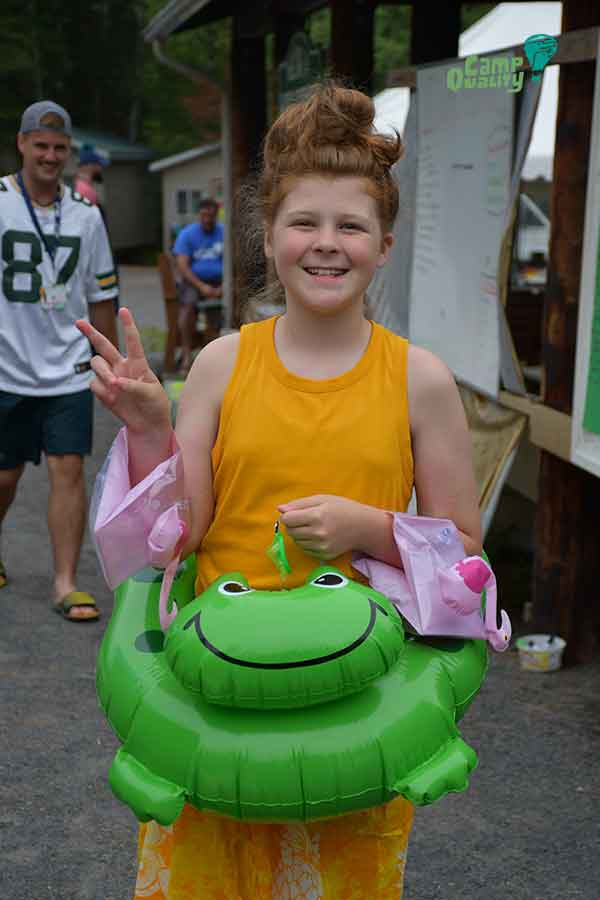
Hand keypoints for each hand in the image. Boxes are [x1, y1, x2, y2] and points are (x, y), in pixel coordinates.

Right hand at [75, 307, 170, 434]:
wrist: (148, 425)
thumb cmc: (155, 406)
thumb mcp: (151, 394)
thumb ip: (134, 387)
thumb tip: (115, 382)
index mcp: (138, 364)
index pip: (132, 341)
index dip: (128, 325)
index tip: (123, 310)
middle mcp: (122, 367)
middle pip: (103, 345)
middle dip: (90, 333)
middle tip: (78, 322)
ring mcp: (111, 378)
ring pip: (96, 364)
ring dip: (102, 372)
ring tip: (114, 384)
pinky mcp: (104, 391)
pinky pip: (94, 384)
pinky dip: (102, 390)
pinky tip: (112, 398)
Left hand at [277, 495, 363, 559]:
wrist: (363, 527)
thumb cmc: (342, 508)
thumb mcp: (322, 499)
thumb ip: (299, 504)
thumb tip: (280, 509)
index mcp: (316, 516)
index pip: (287, 519)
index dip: (288, 515)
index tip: (296, 512)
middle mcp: (318, 534)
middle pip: (290, 531)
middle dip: (293, 525)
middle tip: (305, 519)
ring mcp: (321, 547)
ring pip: (297, 542)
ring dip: (299, 534)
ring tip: (312, 527)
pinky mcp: (324, 555)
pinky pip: (305, 549)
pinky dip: (307, 543)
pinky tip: (318, 536)